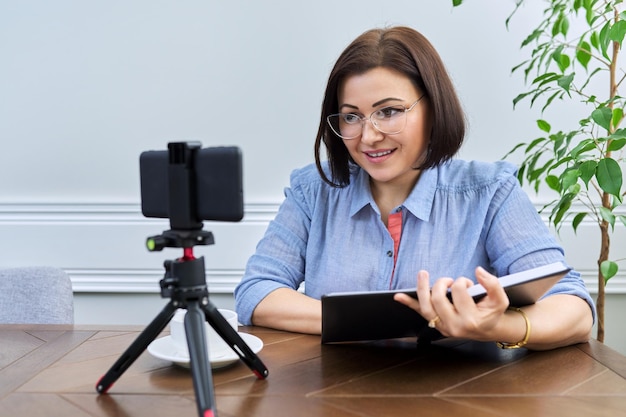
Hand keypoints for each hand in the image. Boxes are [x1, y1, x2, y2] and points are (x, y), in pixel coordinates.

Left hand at [393, 267, 509, 339]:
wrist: (486, 330)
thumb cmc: (491, 313)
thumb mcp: (500, 300)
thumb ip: (493, 284)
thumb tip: (478, 271)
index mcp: (470, 320)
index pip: (459, 292)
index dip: (463, 282)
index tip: (468, 284)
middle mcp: (454, 326)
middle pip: (438, 299)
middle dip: (443, 283)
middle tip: (450, 280)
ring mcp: (442, 326)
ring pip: (425, 307)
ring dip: (422, 288)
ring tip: (423, 274)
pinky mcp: (435, 324)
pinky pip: (420, 313)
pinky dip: (409, 303)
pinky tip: (398, 297)